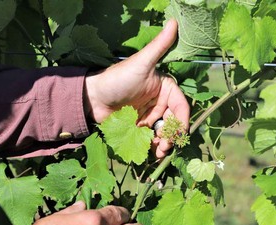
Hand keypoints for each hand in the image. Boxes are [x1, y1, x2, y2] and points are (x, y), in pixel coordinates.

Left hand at [84, 19, 189, 157]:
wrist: (92, 97)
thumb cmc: (117, 78)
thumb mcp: (140, 64)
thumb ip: (158, 46)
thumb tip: (174, 21)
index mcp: (165, 88)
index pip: (181, 106)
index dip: (182, 120)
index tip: (179, 133)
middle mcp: (160, 102)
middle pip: (174, 122)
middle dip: (173, 135)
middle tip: (165, 147)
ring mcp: (150, 116)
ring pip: (164, 133)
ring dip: (164, 144)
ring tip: (158, 152)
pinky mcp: (140, 127)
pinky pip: (151, 139)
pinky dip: (153, 146)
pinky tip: (150, 151)